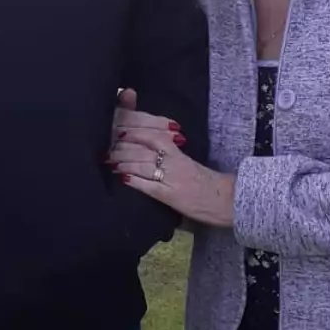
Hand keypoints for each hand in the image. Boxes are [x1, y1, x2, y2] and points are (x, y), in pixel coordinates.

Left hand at [108, 89, 234, 227]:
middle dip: (120, 147)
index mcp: (176, 150)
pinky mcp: (170, 195)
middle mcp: (172, 159)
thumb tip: (143, 144)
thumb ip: (166, 151)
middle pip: (140, 148)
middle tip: (105, 147)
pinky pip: (148, 185)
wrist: (224, 199)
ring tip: (109, 162)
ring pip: (140, 164)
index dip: (131, 131)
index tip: (115, 130)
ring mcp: (171, 177)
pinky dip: (133, 180)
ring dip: (121, 162)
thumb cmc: (202, 181)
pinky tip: (121, 178)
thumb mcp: (184, 161)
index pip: (150, 134)